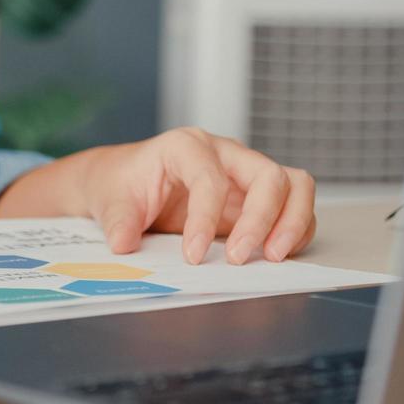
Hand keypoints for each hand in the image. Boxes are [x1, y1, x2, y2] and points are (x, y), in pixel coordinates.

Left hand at [0, 128, 316, 264]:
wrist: (125, 182)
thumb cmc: (121, 183)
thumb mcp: (109, 200)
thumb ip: (118, 220)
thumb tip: (124, 243)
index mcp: (186, 146)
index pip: (209, 178)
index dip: (205, 218)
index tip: (192, 256)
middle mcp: (224, 154)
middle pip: (267, 175)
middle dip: (261, 219)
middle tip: (239, 258)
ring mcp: (244, 175)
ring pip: (293, 186)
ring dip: (291, 222)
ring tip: (273, 257)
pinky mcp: (254, 198)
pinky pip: (292, 206)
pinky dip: (293, 231)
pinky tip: (274, 255)